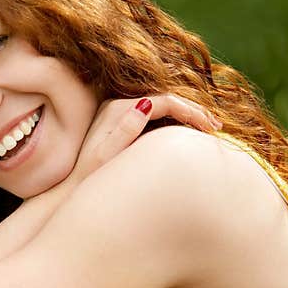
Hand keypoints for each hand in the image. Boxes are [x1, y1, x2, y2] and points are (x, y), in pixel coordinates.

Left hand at [70, 93, 221, 184]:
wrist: (71, 187)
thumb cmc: (89, 177)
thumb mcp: (105, 157)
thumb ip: (124, 131)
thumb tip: (145, 104)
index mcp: (117, 109)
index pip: (164, 101)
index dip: (190, 111)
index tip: (210, 127)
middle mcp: (117, 104)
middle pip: (165, 100)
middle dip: (193, 111)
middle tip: (217, 127)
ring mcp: (119, 113)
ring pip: (161, 107)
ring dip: (185, 116)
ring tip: (208, 130)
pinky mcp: (121, 123)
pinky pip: (154, 117)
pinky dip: (174, 123)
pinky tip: (188, 135)